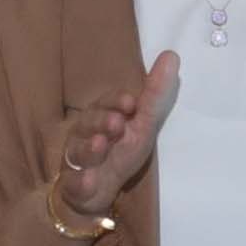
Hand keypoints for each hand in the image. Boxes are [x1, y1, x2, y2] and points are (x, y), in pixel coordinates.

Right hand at [55, 52, 182, 220]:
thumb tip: (172, 55)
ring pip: (78, 151)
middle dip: (102, 122)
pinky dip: (80, 182)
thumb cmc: (121, 149)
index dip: (116, 101)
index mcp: (102, 115)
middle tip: (117, 124)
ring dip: (89, 149)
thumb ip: (155, 95)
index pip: (106, 103)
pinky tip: (88, 181)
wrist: (99, 190)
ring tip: (100, 146)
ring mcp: (77, 160)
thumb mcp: (143, 124)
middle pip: (88, 123)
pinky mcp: (73, 185)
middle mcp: (85, 133)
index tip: (131, 103)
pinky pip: (74, 183)